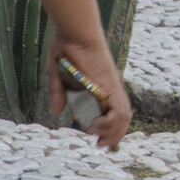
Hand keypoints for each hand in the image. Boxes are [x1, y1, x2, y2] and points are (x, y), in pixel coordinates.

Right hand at [46, 35, 131, 151]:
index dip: (111, 127)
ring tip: (98, 139)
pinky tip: (95, 127)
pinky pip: (118, 110)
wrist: (75, 33)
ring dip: (113, 132)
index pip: (115, 111)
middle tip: (101, 145)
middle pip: (123, 117)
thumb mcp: (59, 77)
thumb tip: (56, 113)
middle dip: (114, 135)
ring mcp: (112, 87)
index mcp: (102, 87)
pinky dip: (110, 122)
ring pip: (123, 116)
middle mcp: (111, 89)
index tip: (100, 139)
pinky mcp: (110, 85)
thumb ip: (58, 94)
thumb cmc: (67, 49)